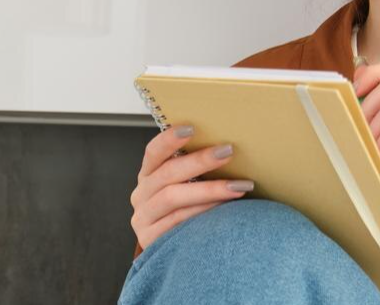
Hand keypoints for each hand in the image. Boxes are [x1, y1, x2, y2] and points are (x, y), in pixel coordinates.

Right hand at [129, 126, 253, 250]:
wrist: (177, 252)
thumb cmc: (189, 210)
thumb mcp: (186, 186)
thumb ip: (195, 169)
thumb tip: (228, 146)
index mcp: (148, 175)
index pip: (153, 152)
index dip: (169, 139)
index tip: (192, 127)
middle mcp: (141, 195)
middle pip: (168, 173)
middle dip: (200, 161)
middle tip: (228, 151)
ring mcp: (143, 218)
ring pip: (173, 197)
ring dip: (209, 189)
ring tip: (238, 185)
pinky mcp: (150, 239)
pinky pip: (178, 221)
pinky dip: (203, 213)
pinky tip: (224, 209)